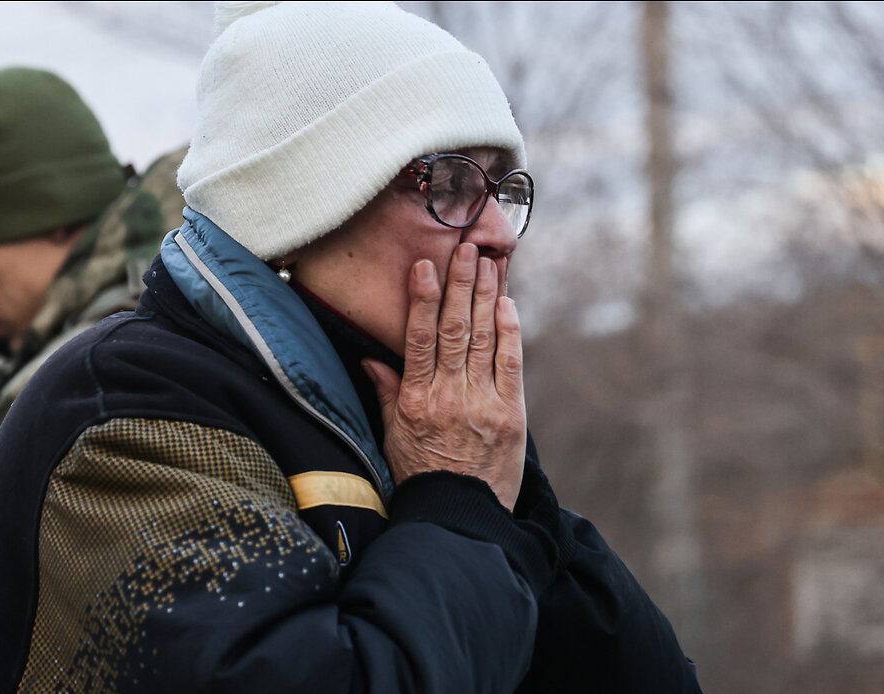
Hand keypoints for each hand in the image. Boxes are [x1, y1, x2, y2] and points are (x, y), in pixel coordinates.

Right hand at [363, 243, 525, 509]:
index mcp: (415, 399)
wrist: (459, 516)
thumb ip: (386, 393)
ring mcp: (482, 403)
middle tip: (465, 248)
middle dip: (460, 284)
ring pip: (484, 338)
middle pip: (455, 329)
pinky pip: (511, 364)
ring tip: (488, 262)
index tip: (425, 266)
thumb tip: (372, 358)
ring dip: (487, 296)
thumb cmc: (421, 476)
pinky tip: (507, 303)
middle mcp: (449, 395)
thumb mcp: (392, 436)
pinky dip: (510, 332)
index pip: (419, 338)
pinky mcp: (511, 414)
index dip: (423, 299)